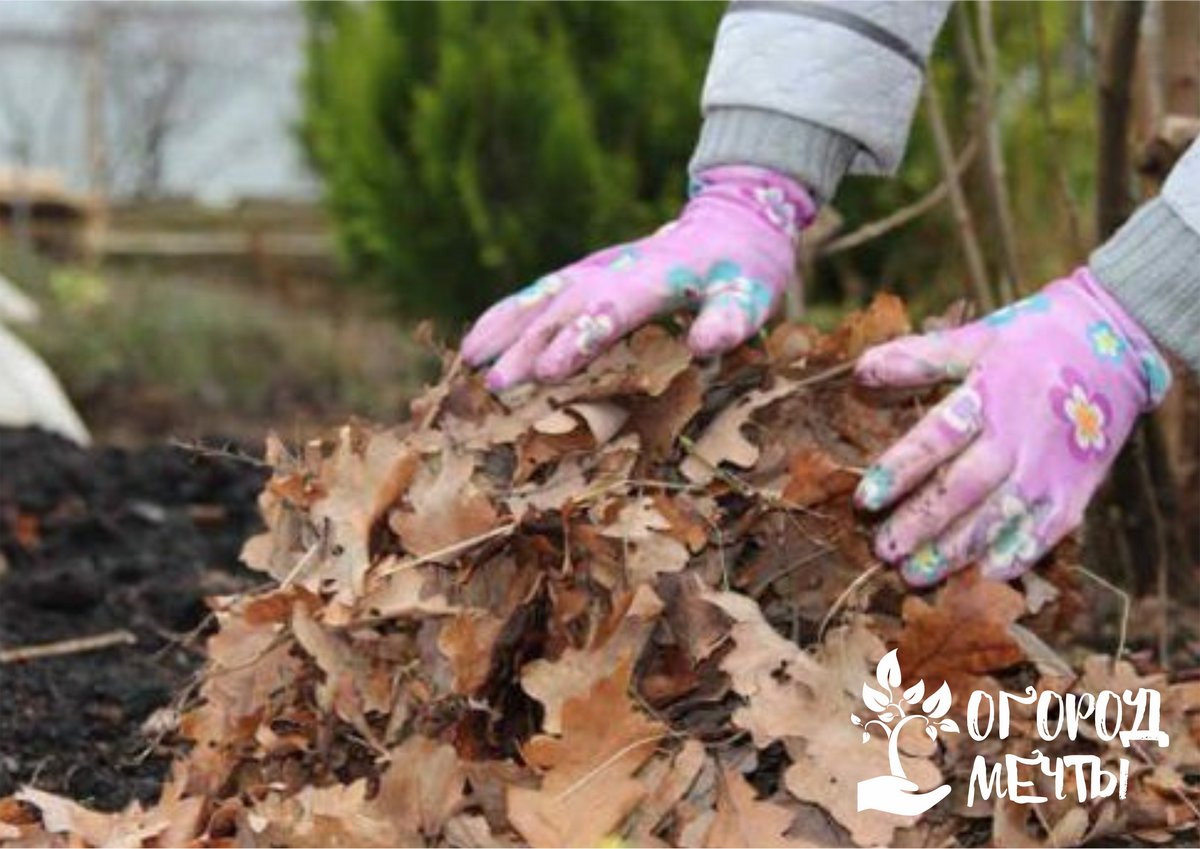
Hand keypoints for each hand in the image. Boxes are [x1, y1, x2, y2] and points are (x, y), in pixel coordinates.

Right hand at [461, 166, 814, 390]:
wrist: (730, 219)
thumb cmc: (743, 268)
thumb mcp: (751, 293)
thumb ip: (730, 318)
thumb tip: (708, 344)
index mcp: (658, 276)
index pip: (613, 309)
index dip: (579, 340)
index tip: (546, 371)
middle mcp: (616, 269)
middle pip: (567, 307)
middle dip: (528, 345)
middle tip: (497, 384)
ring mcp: (596, 268)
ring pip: (543, 297)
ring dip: (505, 327)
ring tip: (469, 361)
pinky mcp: (585, 273)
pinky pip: (540, 293)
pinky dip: (506, 314)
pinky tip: (476, 341)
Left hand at [853, 268, 1171, 585]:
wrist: (1114, 347)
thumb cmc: (1030, 342)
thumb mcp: (975, 338)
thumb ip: (919, 358)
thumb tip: (860, 370)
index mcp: (988, 396)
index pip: (936, 438)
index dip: (898, 470)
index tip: (865, 499)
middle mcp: (1019, 438)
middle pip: (963, 489)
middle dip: (920, 523)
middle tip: (883, 549)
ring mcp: (1049, 470)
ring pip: (997, 519)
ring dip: (955, 550)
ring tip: (915, 574)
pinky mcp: (1075, 491)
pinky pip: (1043, 533)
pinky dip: (1013, 557)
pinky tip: (981, 575)